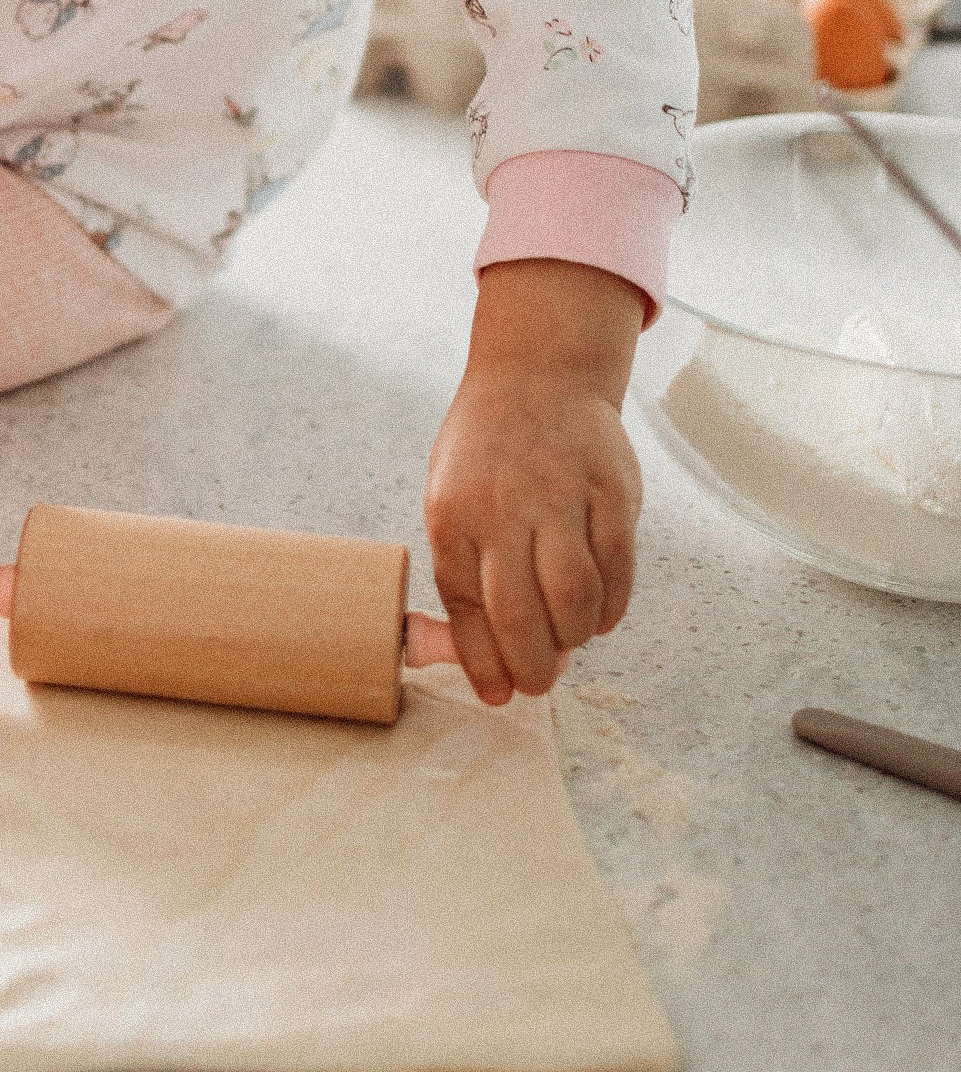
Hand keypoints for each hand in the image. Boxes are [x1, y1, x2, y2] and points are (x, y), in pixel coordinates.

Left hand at [424, 258, 645, 703]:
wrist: (537, 377)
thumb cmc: (486, 458)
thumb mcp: (452, 503)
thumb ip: (468, 576)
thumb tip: (492, 668)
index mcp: (454, 514)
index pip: (467, 608)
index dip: (485, 664)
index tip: (501, 695)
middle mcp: (505, 506)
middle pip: (523, 615)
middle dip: (533, 667)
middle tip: (541, 681)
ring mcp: (562, 496)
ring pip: (575, 599)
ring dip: (574, 637)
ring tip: (568, 638)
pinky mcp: (612, 491)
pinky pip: (618, 570)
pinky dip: (610, 607)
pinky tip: (599, 613)